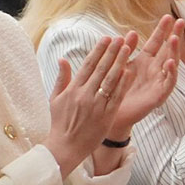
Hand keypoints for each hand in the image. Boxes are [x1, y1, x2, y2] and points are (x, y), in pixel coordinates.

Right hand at [46, 35, 132, 172]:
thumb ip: (61, 78)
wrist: (66, 147)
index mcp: (73, 90)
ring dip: (120, 63)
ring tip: (128, 49)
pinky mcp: (106, 116)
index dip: (98, 51)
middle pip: (101, 69)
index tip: (106, 38)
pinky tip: (130, 72)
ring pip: (110, 80)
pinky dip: (123, 84)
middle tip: (121, 38)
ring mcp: (96, 105)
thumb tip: (62, 59)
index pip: (88, 65)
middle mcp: (85, 95)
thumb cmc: (60, 123)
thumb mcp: (55, 99)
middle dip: (112, 52)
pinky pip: (117, 97)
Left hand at [107, 19, 182, 138]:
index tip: (168, 16)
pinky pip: (168, 83)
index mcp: (145, 61)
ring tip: (174, 39)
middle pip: (167, 49)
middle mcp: (155, 70)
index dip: (162, 30)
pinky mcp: (159, 95)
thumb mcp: (122, 65)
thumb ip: (127, 50)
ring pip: (170, 64)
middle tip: (180, 22)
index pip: (157, 42)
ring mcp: (159, 82)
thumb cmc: (117, 90)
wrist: (113, 114)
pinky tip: (170, 64)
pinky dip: (170, 73)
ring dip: (174, 52)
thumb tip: (131, 32)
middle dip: (174, 36)